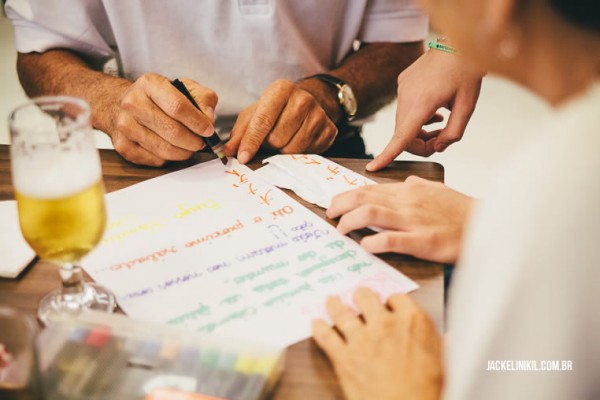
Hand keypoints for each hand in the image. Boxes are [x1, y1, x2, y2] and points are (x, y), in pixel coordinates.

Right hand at [108, 73, 216, 165]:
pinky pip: (155, 160)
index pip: (178, 107)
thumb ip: (203, 100)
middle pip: (172, 131)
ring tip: (189, 147)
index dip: (197, 122)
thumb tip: (209, 121)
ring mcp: (125, 125)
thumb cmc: (160, 98)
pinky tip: (172, 149)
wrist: (125, 105)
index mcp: (150, 84)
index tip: (209, 131)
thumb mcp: (184, 88)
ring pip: (164, 149)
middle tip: (201, 143)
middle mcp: (133, 103)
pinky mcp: (123, 145)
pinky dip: (169, 158)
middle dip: (193, 141)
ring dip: (184, 152)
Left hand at [225, 79, 337, 163]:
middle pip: (277, 138)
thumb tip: (228, 151)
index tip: (242, 157)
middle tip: (270, 138)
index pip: (263, 121)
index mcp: (281, 89)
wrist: (307, 102)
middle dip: (269, 145)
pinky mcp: (330, 130)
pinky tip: (297, 141)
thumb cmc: (275, 109)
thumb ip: (240, 132)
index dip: (251, 142)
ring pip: (293, 149)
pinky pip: (308, 153)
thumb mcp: (254, 114)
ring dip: (283, 151)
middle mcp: (303, 99)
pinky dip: (299, 153)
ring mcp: (319, 115)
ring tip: (283, 139)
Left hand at [312, 287, 442, 399]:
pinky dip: (318, 328)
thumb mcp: (445, 362)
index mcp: (413, 322)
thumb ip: (443, 344)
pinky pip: (326, 337)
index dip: (391, 300)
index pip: (397, 298)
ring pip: (342, 312)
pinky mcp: (344, 358)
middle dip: (361, 295)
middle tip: (358, 296)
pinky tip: (315, 323)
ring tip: (331, 300)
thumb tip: (451, 338)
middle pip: (366, 297)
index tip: (387, 303)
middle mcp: (385, 325)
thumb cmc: (428, 390)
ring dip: (335, 304)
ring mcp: (362, 339)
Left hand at [326, 176, 473, 263]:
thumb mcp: (439, 190)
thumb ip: (419, 186)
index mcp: (409, 190)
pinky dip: (373, 241)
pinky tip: (365, 245)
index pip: (368, 188)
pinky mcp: (423, 241)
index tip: (333, 205)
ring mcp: (414, 221)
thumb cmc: (462, 211)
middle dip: (339, 205)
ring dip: (349, 221)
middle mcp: (407, 202)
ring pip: (370, 213)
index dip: (345, 196)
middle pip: (363, 197)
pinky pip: (391, 239)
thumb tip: (406, 181)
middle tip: (329, 216)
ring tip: (341, 230)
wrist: (488, 226)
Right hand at [366, 49, 483, 170]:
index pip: (401, 136)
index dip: (387, 155)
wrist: (457, 43)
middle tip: (442, 139)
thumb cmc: (466, 72)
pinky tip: (435, 109)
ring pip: (404, 123)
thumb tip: (438, 148)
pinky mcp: (402, 83)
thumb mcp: (468, 106)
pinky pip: (405, 109)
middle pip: (404, 134)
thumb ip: (454, 132)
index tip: (373, 168)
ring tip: (441, 120)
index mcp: (422, 103)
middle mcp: (407, 96)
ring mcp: (402, 88)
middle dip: (420, 144)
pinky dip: (417, 116)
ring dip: (419, 130)